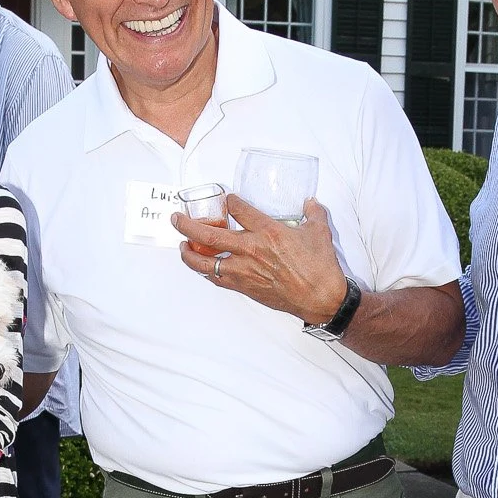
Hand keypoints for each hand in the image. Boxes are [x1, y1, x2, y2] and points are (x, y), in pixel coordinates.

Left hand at [171, 195, 347, 322]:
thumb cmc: (320, 267)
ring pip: (206, 262)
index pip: (238, 209)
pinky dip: (205, 272)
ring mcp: (245, 271)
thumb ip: (312, 213)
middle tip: (177, 218)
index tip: (226, 199)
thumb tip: (310, 202)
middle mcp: (251, 250)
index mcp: (268, 232)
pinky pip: (217, 279)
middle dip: (188, 225)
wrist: (321, 297)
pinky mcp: (245, 287)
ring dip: (189, 254)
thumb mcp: (319, 232)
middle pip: (209, 236)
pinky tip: (201, 267)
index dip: (229, 201)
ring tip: (182, 246)